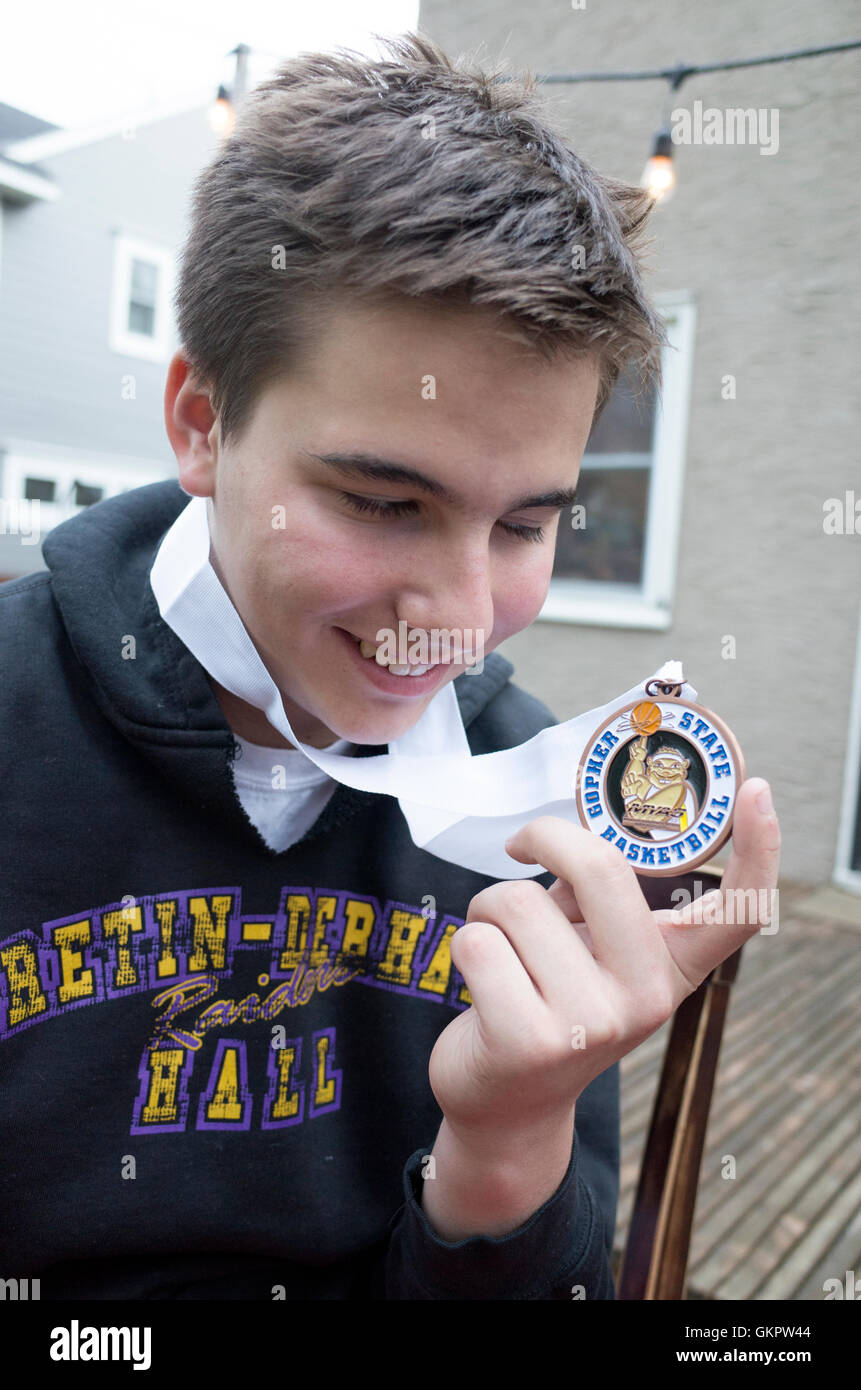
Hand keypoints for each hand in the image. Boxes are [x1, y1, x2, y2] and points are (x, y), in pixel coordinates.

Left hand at [428, 777, 779, 1146]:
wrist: (505, 1103)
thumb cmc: (546, 997)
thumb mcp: (591, 952)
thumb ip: (596, 897)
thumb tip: (565, 831)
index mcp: (671, 966)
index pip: (739, 910)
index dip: (758, 848)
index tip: (756, 791)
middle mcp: (646, 997)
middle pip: (601, 868)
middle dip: (545, 837)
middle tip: (520, 844)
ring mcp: (591, 1024)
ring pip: (518, 901)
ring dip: (489, 910)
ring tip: (502, 952)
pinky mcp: (527, 1042)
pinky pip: (478, 941)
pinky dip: (465, 945)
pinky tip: (481, 984)